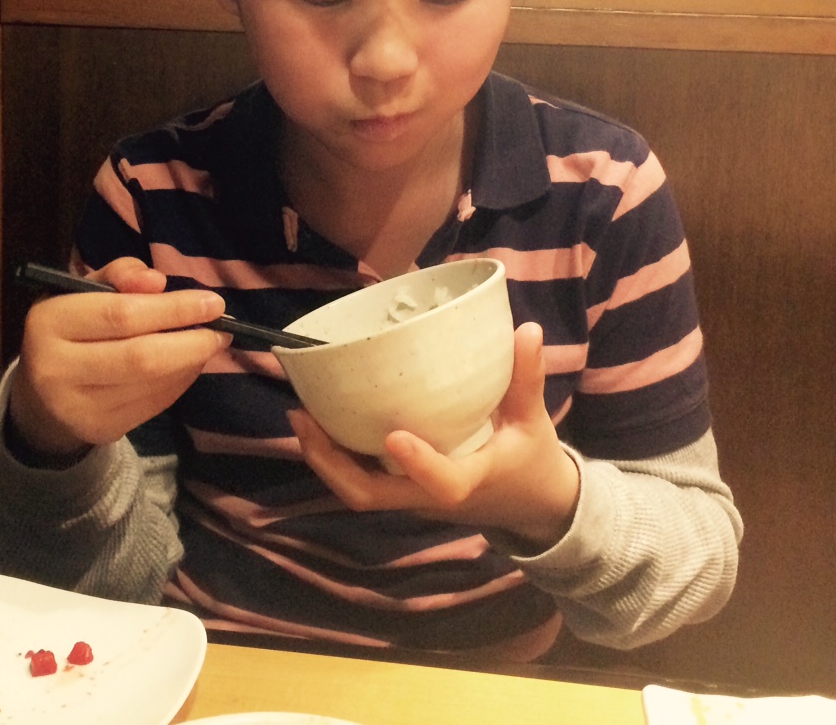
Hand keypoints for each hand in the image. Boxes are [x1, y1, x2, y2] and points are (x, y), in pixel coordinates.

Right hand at [9, 258, 230, 456]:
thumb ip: (121, 276)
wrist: (40, 394)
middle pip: (141, 357)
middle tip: (221, 330)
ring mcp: (77, 407)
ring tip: (208, 344)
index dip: (173, 309)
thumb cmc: (71, 328)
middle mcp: (56, 368)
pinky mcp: (98, 431)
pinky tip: (188, 366)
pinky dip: (179, 382)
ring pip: (151, 384)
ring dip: (191, 362)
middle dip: (191, 342)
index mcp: (49, 322)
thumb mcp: (85, 290)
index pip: (121, 315)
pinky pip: (153, 405)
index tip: (213, 303)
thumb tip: (157, 281)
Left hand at [289, 322, 580, 548]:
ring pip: (358, 492)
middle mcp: (431, 499)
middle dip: (331, 463)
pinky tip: (321, 419)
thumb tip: (528, 329)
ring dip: (325, 459)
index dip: (419, 464)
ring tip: (301, 414)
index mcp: (471, 481)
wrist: (530, 506)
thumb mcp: (534, 421)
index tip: (393, 436)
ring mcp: (412, 499)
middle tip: (304, 416)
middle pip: (370, 496)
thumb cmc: (531, 461)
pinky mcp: (403, 491)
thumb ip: (527, 379)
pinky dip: (337, 455)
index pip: (443, 485)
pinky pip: (362, 480)